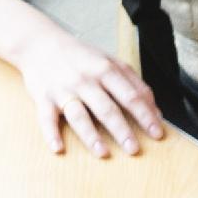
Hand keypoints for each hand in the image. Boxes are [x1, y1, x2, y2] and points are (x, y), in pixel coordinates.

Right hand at [14, 26, 166, 158]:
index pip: (130, 96)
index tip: (158, 134)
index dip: (145, 116)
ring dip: (90, 136)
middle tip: (134, 150)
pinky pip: (46, 118)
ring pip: (78, 115)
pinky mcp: (43, 98)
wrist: (40, 44)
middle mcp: (84, 80)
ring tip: (103, 153)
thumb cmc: (83, 58)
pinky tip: (59, 148)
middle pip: (106, 108)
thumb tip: (157, 113)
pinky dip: (51, 133)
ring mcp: (63, 90)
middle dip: (121, 130)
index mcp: (105, 70)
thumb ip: (136, 85)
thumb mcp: (112, 63)